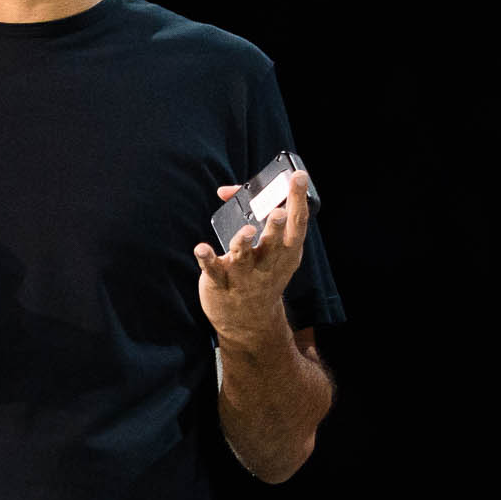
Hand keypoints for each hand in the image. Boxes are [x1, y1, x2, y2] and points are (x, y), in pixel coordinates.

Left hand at [194, 171, 309, 342]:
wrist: (249, 323)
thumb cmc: (261, 274)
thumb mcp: (271, 251)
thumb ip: (252, 215)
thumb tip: (225, 190)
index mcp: (286, 252)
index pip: (297, 223)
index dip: (298, 199)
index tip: (298, 177)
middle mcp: (268, 262)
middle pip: (274, 242)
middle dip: (276, 226)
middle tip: (278, 212)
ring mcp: (244, 274)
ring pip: (244, 256)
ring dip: (244, 242)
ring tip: (246, 231)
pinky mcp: (221, 283)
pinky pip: (213, 269)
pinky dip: (207, 258)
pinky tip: (201, 248)